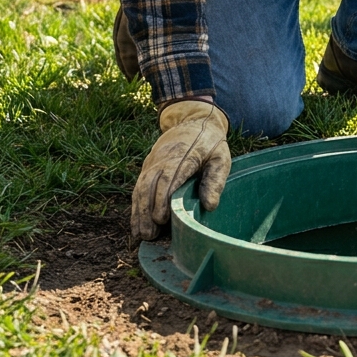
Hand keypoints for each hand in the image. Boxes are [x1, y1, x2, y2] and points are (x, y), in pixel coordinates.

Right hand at [131, 100, 231, 239]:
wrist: (194, 122)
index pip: (169, 176)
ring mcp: (152, 163)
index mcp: (183, 155)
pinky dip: (136, 206)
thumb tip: (210, 206)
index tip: (161, 219)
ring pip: (140, 188)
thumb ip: (215, 180)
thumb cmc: (210, 144)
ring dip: (139, 212)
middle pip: (150, 185)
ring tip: (141, 234)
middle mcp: (162, 159)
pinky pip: (138, 188)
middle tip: (149, 235)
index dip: (163, 198)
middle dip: (147, 211)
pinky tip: (137, 224)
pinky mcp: (147, 167)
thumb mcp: (221, 158)